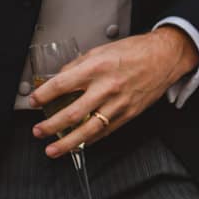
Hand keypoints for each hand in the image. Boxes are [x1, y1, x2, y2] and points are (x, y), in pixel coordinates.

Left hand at [29, 26, 197, 156]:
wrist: (164, 57)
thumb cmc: (135, 51)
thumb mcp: (101, 50)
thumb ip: (79, 65)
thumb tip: (60, 79)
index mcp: (97, 67)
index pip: (61, 84)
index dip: (43, 95)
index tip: (34, 101)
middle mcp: (106, 87)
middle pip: (71, 113)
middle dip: (50, 126)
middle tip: (38, 131)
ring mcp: (118, 103)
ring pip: (88, 129)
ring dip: (67, 143)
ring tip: (52, 149)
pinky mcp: (128, 114)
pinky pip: (105, 131)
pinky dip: (89, 140)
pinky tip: (79, 144)